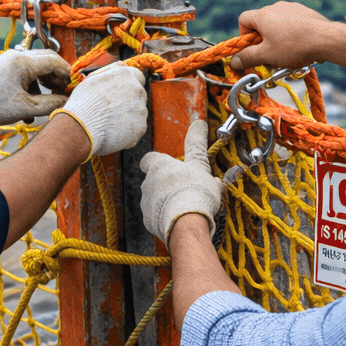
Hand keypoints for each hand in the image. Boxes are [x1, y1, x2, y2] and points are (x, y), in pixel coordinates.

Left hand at [0, 48, 70, 129]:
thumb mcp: (24, 108)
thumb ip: (50, 104)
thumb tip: (67, 102)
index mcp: (23, 61)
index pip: (55, 61)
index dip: (69, 74)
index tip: (76, 87)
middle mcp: (17, 56)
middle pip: (47, 62)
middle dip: (58, 79)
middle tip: (65, 94)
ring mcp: (9, 62)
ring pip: (36, 70)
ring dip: (44, 86)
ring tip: (47, 104)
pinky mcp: (3, 70)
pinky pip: (24, 75)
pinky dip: (31, 89)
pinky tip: (29, 109)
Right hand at [51, 63, 147, 160]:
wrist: (83, 126)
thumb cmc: (83, 103)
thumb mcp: (92, 80)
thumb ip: (110, 73)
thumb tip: (120, 68)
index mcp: (125, 75)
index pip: (138, 76)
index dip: (129, 85)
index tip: (123, 92)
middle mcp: (137, 89)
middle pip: (139, 95)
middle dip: (129, 102)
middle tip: (112, 111)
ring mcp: (141, 109)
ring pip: (137, 113)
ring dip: (127, 117)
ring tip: (108, 123)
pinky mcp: (141, 127)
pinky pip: (136, 129)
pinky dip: (127, 132)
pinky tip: (112, 132)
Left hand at [140, 120, 221, 242]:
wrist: (186, 223)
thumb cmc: (195, 191)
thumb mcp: (200, 164)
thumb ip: (197, 144)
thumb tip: (199, 123)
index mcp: (159, 165)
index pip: (149, 159)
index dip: (155, 162)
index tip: (164, 165)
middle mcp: (148, 182)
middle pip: (152, 180)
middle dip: (164, 184)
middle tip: (183, 189)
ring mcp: (146, 202)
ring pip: (153, 199)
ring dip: (165, 201)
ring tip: (184, 207)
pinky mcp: (148, 220)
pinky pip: (155, 217)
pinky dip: (164, 218)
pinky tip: (179, 220)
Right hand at [233, 1, 338, 72]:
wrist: (326, 39)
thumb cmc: (294, 46)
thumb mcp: (267, 56)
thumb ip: (247, 58)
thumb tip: (233, 61)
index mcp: (263, 15)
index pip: (243, 20)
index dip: (244, 36)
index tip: (252, 49)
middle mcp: (276, 7)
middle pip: (261, 22)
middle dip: (262, 40)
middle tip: (269, 55)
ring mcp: (292, 7)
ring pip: (277, 23)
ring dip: (277, 37)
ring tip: (287, 53)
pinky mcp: (305, 12)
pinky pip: (292, 22)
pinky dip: (291, 33)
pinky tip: (300, 46)